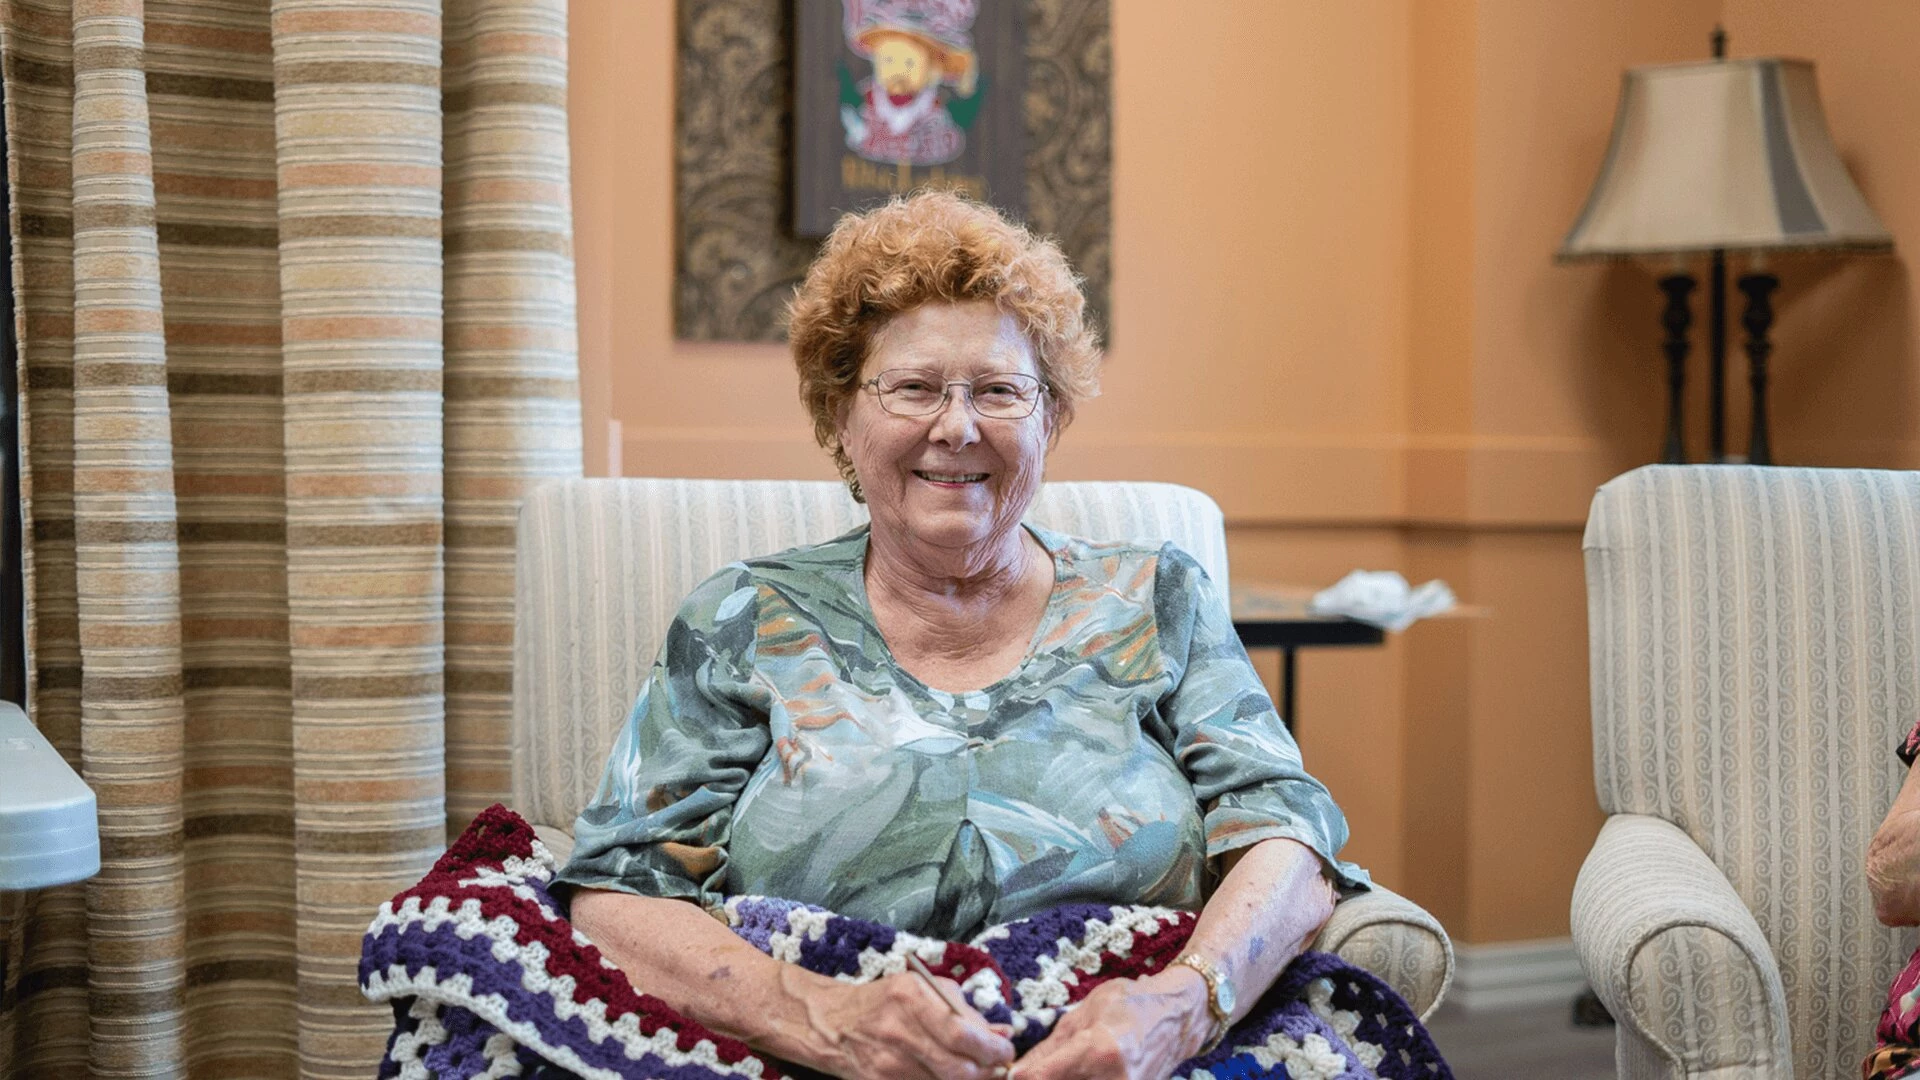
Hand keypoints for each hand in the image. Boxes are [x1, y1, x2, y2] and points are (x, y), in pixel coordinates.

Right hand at [800, 970, 1015, 1079]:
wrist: (833, 1023)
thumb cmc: (885, 1001)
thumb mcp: (923, 990)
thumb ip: (965, 1011)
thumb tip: (1003, 1032)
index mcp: (913, 998)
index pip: (963, 1033)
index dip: (993, 1049)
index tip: (1006, 1052)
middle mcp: (900, 1031)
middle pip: (958, 1068)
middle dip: (986, 1072)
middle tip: (996, 1068)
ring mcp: (889, 1062)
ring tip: (974, 1072)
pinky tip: (945, 1076)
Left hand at [1011, 969, 1213, 1079]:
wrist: (1179, 1017)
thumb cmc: (1131, 1004)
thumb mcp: (1084, 1013)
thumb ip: (1050, 1048)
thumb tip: (1018, 1072)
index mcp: (1099, 1050)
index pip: (1044, 1077)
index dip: (1023, 1077)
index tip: (1013, 1074)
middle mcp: (1115, 1079)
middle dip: (1044, 1079)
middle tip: (1041, 1068)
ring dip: (1065, 1079)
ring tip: (1062, 1067)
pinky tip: (1084, 1071)